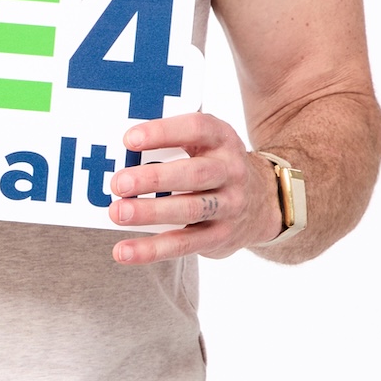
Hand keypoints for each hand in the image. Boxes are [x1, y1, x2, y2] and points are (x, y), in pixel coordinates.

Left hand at [108, 112, 281, 263]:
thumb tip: (118, 144)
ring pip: (189, 210)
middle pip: (194, 174)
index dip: (162, 132)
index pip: (196, 128)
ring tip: (117, 213)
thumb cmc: (214, 163)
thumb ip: (171, 138)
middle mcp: (230, 171)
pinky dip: (152, 249)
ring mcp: (229, 206)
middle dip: (154, 179)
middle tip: (118, 183)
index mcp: (221, 138)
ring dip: (150, 212)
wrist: (263, 201)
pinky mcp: (219, 236)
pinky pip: (184, 244)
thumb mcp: (204, 141)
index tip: (129, 140)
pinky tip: (123, 251)